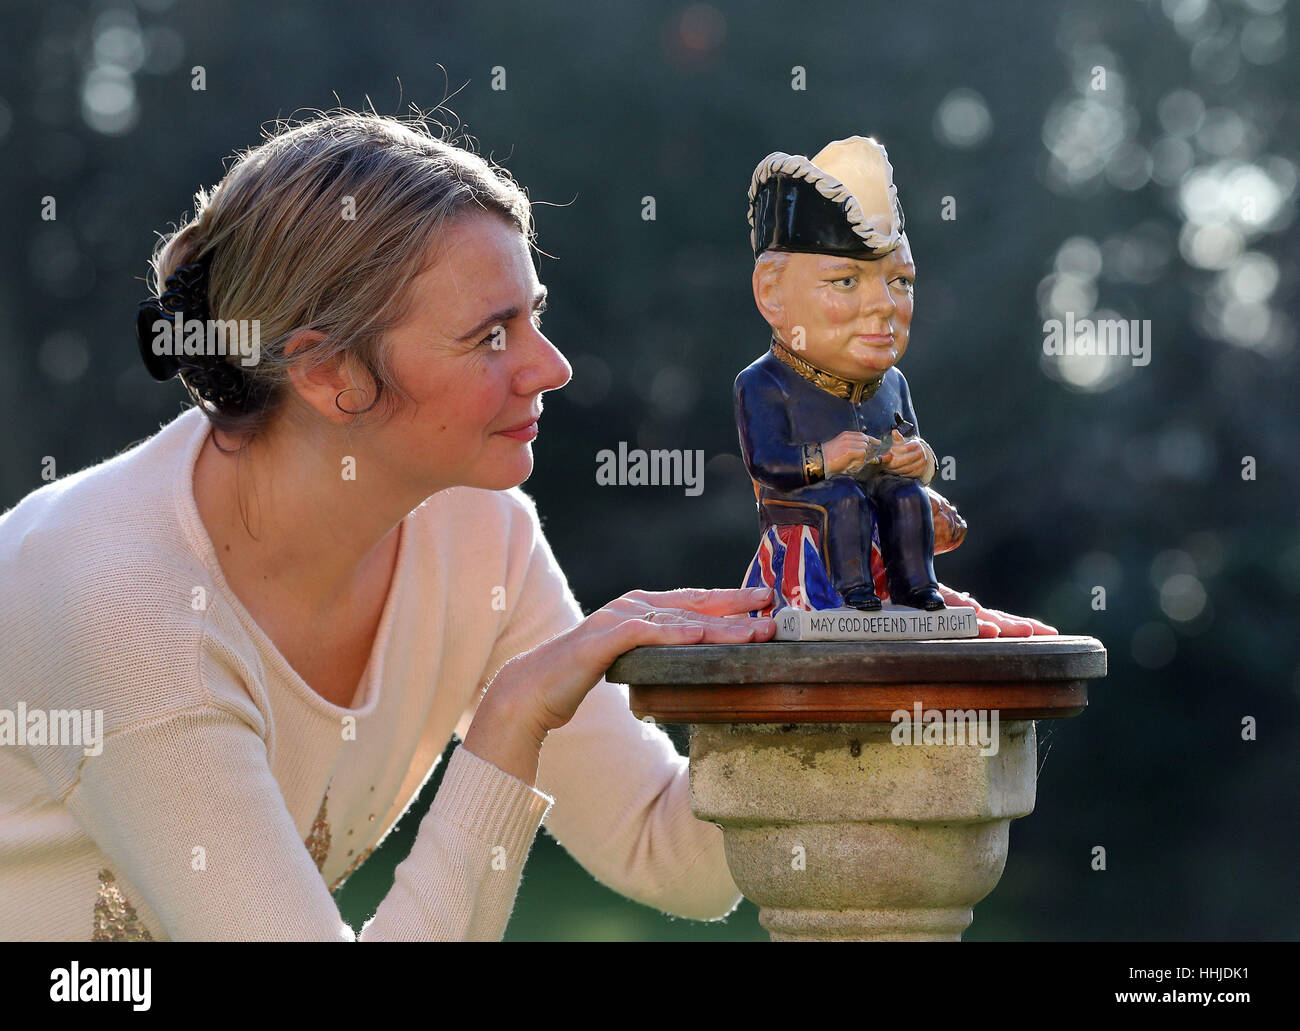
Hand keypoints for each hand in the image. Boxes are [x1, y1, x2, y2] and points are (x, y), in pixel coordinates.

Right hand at [464, 587, 776, 782]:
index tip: (765, 602)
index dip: (731, 601)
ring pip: (679, 619)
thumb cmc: (579, 677)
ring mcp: (617, 619)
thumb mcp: (630, 662)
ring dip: (720, 625)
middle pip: (695, 604)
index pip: (695, 602)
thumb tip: (694, 660)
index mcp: (641, 610)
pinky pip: (646, 633)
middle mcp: (632, 606)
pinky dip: (675, 634)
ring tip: (753, 631)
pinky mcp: (603, 640)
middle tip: (774, 609)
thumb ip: (657, 655)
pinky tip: (700, 636)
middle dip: (737, 607)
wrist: (531, 690)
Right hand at [822, 430, 875, 475]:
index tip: (877, 442)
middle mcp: (848, 437)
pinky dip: (860, 459)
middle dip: (867, 449)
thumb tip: (864, 451)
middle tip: (861, 458)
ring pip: (865, 447)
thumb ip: (852, 446)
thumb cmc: (829, 457)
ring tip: (854, 462)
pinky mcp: (848, 450)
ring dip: (863, 456)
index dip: (871, 439)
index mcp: (845, 435)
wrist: (820, 461)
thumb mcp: (841, 447)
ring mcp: (848, 443)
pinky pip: (862, 453)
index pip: (863, 435)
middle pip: (866, 441)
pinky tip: (853, 463)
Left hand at [879, 430, 929, 478]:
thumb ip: (897, 438)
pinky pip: (907, 474)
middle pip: (905, 460)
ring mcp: (922, 463)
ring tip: (887, 467)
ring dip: (894, 469)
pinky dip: (899, 473)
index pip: (904, 448)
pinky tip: (894, 470)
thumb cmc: (906, 448)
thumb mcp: (901, 442)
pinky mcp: (920, 471)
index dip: (893, 452)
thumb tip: (894, 432)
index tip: (886, 454)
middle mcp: (921, 454)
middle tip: (884, 463)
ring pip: (905, 468)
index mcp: (916, 444)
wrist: (917, 456)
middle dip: (892, 462)